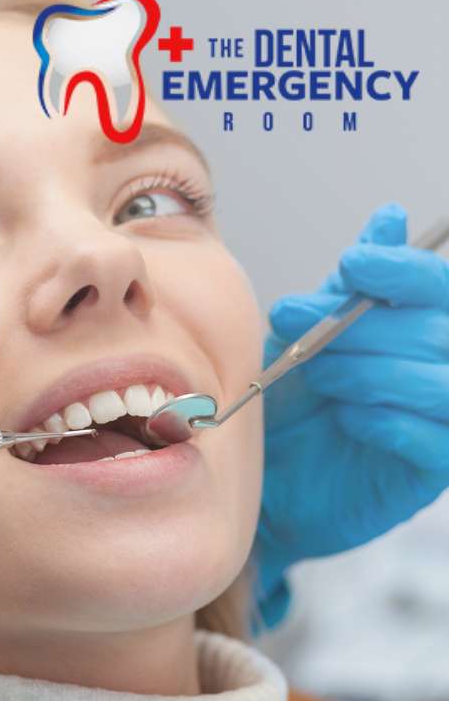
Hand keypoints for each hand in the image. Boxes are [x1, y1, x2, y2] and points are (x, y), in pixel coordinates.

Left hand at [255, 203, 448, 627]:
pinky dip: (385, 421)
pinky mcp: (436, 470)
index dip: (401, 270)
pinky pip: (434, 439)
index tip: (352, 265)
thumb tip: (389, 219)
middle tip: (306, 334)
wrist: (268, 482)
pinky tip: (348, 419)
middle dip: (363, 327)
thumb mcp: (307, 333)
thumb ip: (349, 287)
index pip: (438, 284)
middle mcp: (448, 366)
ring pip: (439, 381)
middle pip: (438, 329)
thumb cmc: (293, 403)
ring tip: (323, 379)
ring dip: (370, 373)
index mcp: (423, 325)